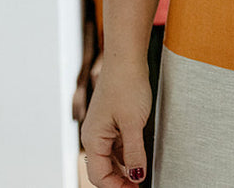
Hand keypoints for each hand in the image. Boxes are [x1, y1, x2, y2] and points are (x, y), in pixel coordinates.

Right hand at [80, 60, 151, 185]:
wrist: (126, 59)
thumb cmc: (126, 85)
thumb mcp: (134, 124)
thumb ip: (134, 153)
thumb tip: (137, 176)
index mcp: (93, 138)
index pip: (99, 176)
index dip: (117, 187)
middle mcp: (94, 135)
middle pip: (103, 170)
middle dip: (119, 181)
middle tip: (139, 186)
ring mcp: (102, 129)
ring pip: (110, 159)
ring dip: (124, 169)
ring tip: (141, 175)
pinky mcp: (112, 122)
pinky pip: (116, 146)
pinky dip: (126, 155)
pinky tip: (139, 158)